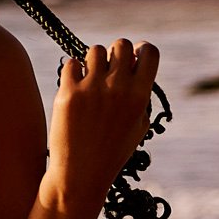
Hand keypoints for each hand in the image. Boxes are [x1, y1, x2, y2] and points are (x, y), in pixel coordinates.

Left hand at [48, 39, 161, 214]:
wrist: (81, 174)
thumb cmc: (112, 150)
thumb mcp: (138, 125)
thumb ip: (141, 93)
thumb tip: (135, 62)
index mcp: (140, 96)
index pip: (149, 52)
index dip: (141, 51)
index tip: (133, 60)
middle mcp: (118, 88)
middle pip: (121, 44)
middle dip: (116, 54)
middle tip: (109, 71)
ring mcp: (92, 89)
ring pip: (95, 50)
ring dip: (93, 62)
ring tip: (91, 81)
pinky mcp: (68, 93)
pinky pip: (72, 63)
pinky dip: (73, 72)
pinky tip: (75, 87)